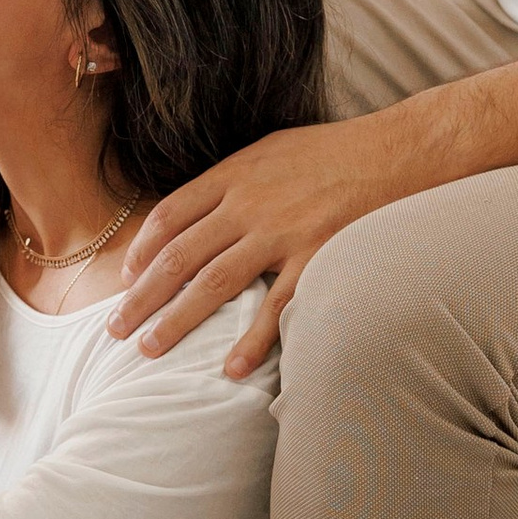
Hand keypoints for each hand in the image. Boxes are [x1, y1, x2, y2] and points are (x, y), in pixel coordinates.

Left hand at [107, 119, 408, 375]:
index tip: (127, 278)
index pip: (171, 215)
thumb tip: (200, 207)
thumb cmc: (339, 152)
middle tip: (116, 329)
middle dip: (141, 296)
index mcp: (235, 173)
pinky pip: (275, 307)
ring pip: (213, 283)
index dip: (143, 250)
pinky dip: (250, 341)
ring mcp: (282, 231)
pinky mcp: (317, 257)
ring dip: (177, 320)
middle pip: (179, 255)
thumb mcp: (274, 149)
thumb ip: (235, 179)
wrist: (401, 151)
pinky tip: (230, 368)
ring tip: (150, 350)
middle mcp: (249, 202)